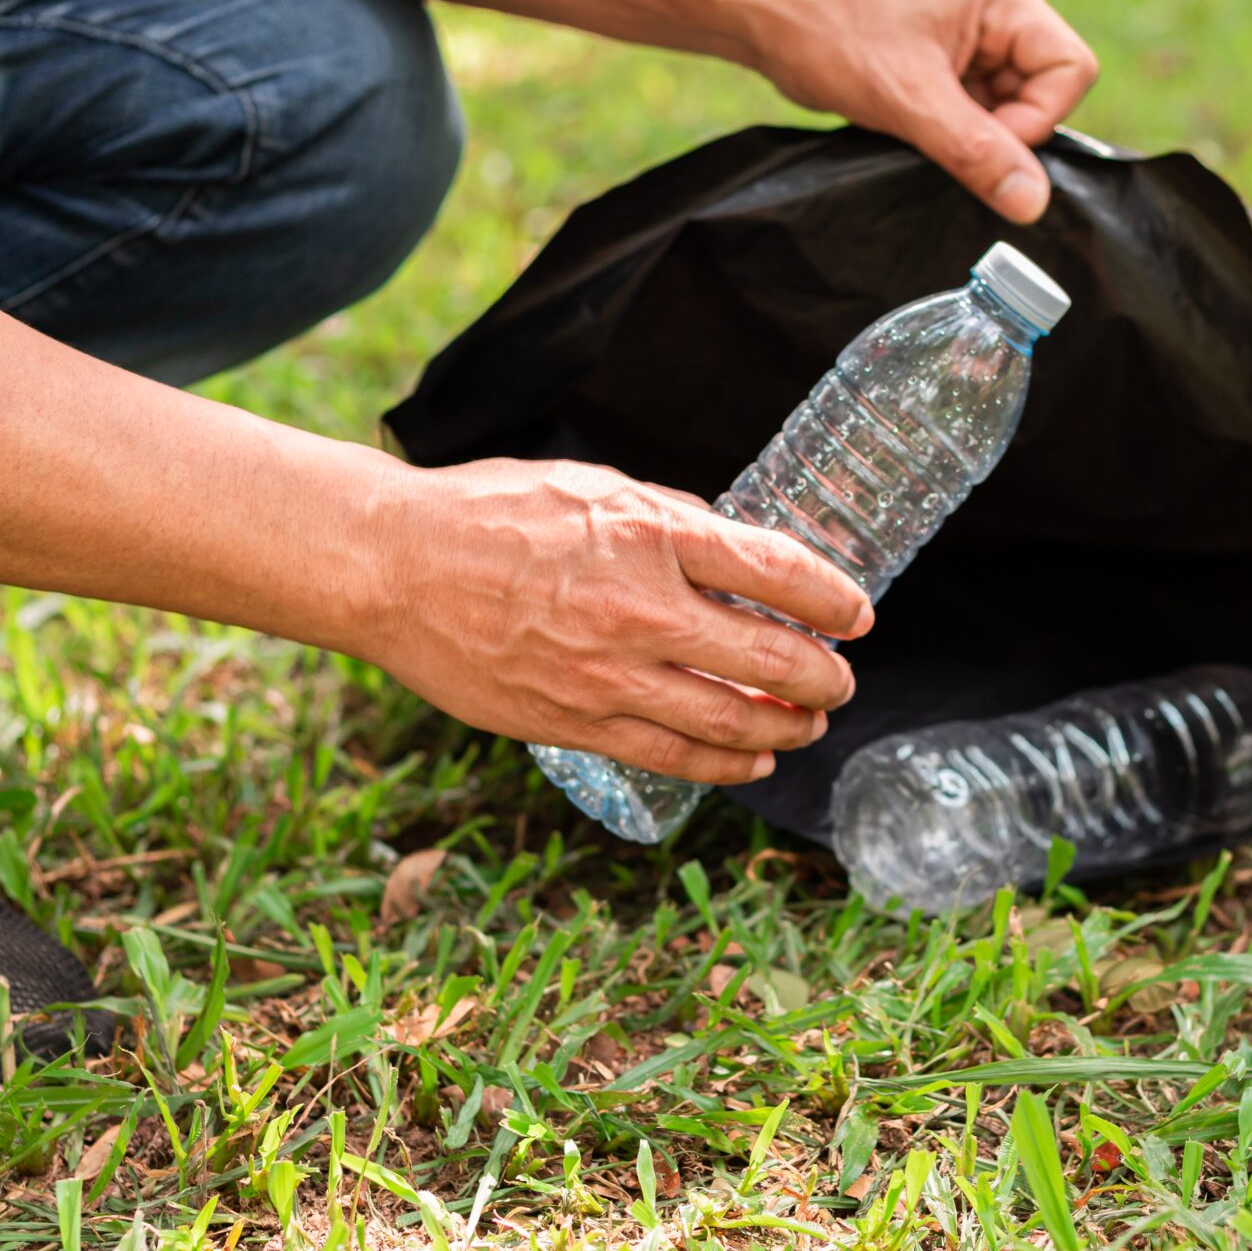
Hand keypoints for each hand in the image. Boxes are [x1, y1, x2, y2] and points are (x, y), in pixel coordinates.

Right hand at [370, 458, 871, 782]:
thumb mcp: (594, 486)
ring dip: (786, 729)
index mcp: (651, 535)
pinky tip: (751, 760)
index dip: (834, 599)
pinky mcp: (573, 722)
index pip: (778, 573)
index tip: (858, 615)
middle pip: (771, 659)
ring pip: (730, 722)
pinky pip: (671, 756)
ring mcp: (607, 675)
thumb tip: (740, 554)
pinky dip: (725, 763)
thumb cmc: (490, 513)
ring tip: (807, 725)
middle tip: (840, 682)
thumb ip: (672, 520)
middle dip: (824, 678)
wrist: (392, 568)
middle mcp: (639, 610)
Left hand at [732, 0, 1099, 222]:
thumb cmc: (828, 31)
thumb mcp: (910, 102)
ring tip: (910, 118)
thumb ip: (977, 152)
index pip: (1070, 69)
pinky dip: (943, 117)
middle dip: (997, 125)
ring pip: (1000, 96)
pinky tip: (902, 115)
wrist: (756, 3)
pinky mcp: (933, 42)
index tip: (979, 141)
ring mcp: (962, 21)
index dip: (1036, 120)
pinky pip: (966, 94)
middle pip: (1039, 86)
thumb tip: (1032, 203)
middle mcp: (991, 1)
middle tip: (939, 135)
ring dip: (965, 125)